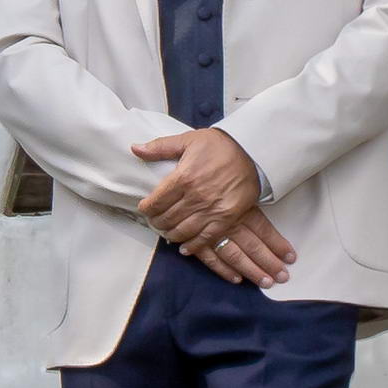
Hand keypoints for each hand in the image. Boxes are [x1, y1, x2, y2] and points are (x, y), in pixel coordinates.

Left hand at [132, 127, 292, 287]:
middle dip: (157, 222)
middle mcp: (195, 196)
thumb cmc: (219, 145)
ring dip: (171, 234)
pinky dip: (192, 246)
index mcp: (184, 177)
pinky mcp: (226, 218)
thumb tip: (135, 148)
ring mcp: (211, 210)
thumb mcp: (188, 140)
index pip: (156, 201)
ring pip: (183, 230)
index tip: (144, 208)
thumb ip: (160, 147)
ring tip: (166, 231)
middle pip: (167, 218)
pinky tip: (184, 248)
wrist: (252, 152)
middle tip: (154, 221)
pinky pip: (205, 238)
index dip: (146, 208)